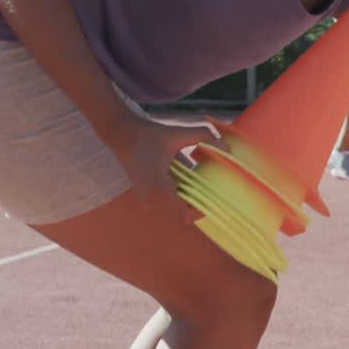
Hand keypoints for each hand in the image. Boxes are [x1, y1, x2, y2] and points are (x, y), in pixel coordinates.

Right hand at [104, 113, 225, 223]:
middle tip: (214, 189)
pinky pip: (170, 202)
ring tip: (204, 183)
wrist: (121, 133)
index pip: (184, 216)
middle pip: (183, 214)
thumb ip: (203, 136)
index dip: (202, 211)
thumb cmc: (148, 134)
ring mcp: (147, 199)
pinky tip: (190, 178)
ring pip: (177, 208)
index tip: (215, 198)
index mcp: (157, 188)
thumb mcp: (177, 132)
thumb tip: (227, 147)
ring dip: (191, 199)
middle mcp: (151, 199)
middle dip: (200, 204)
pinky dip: (182, 193)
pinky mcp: (147, 195)